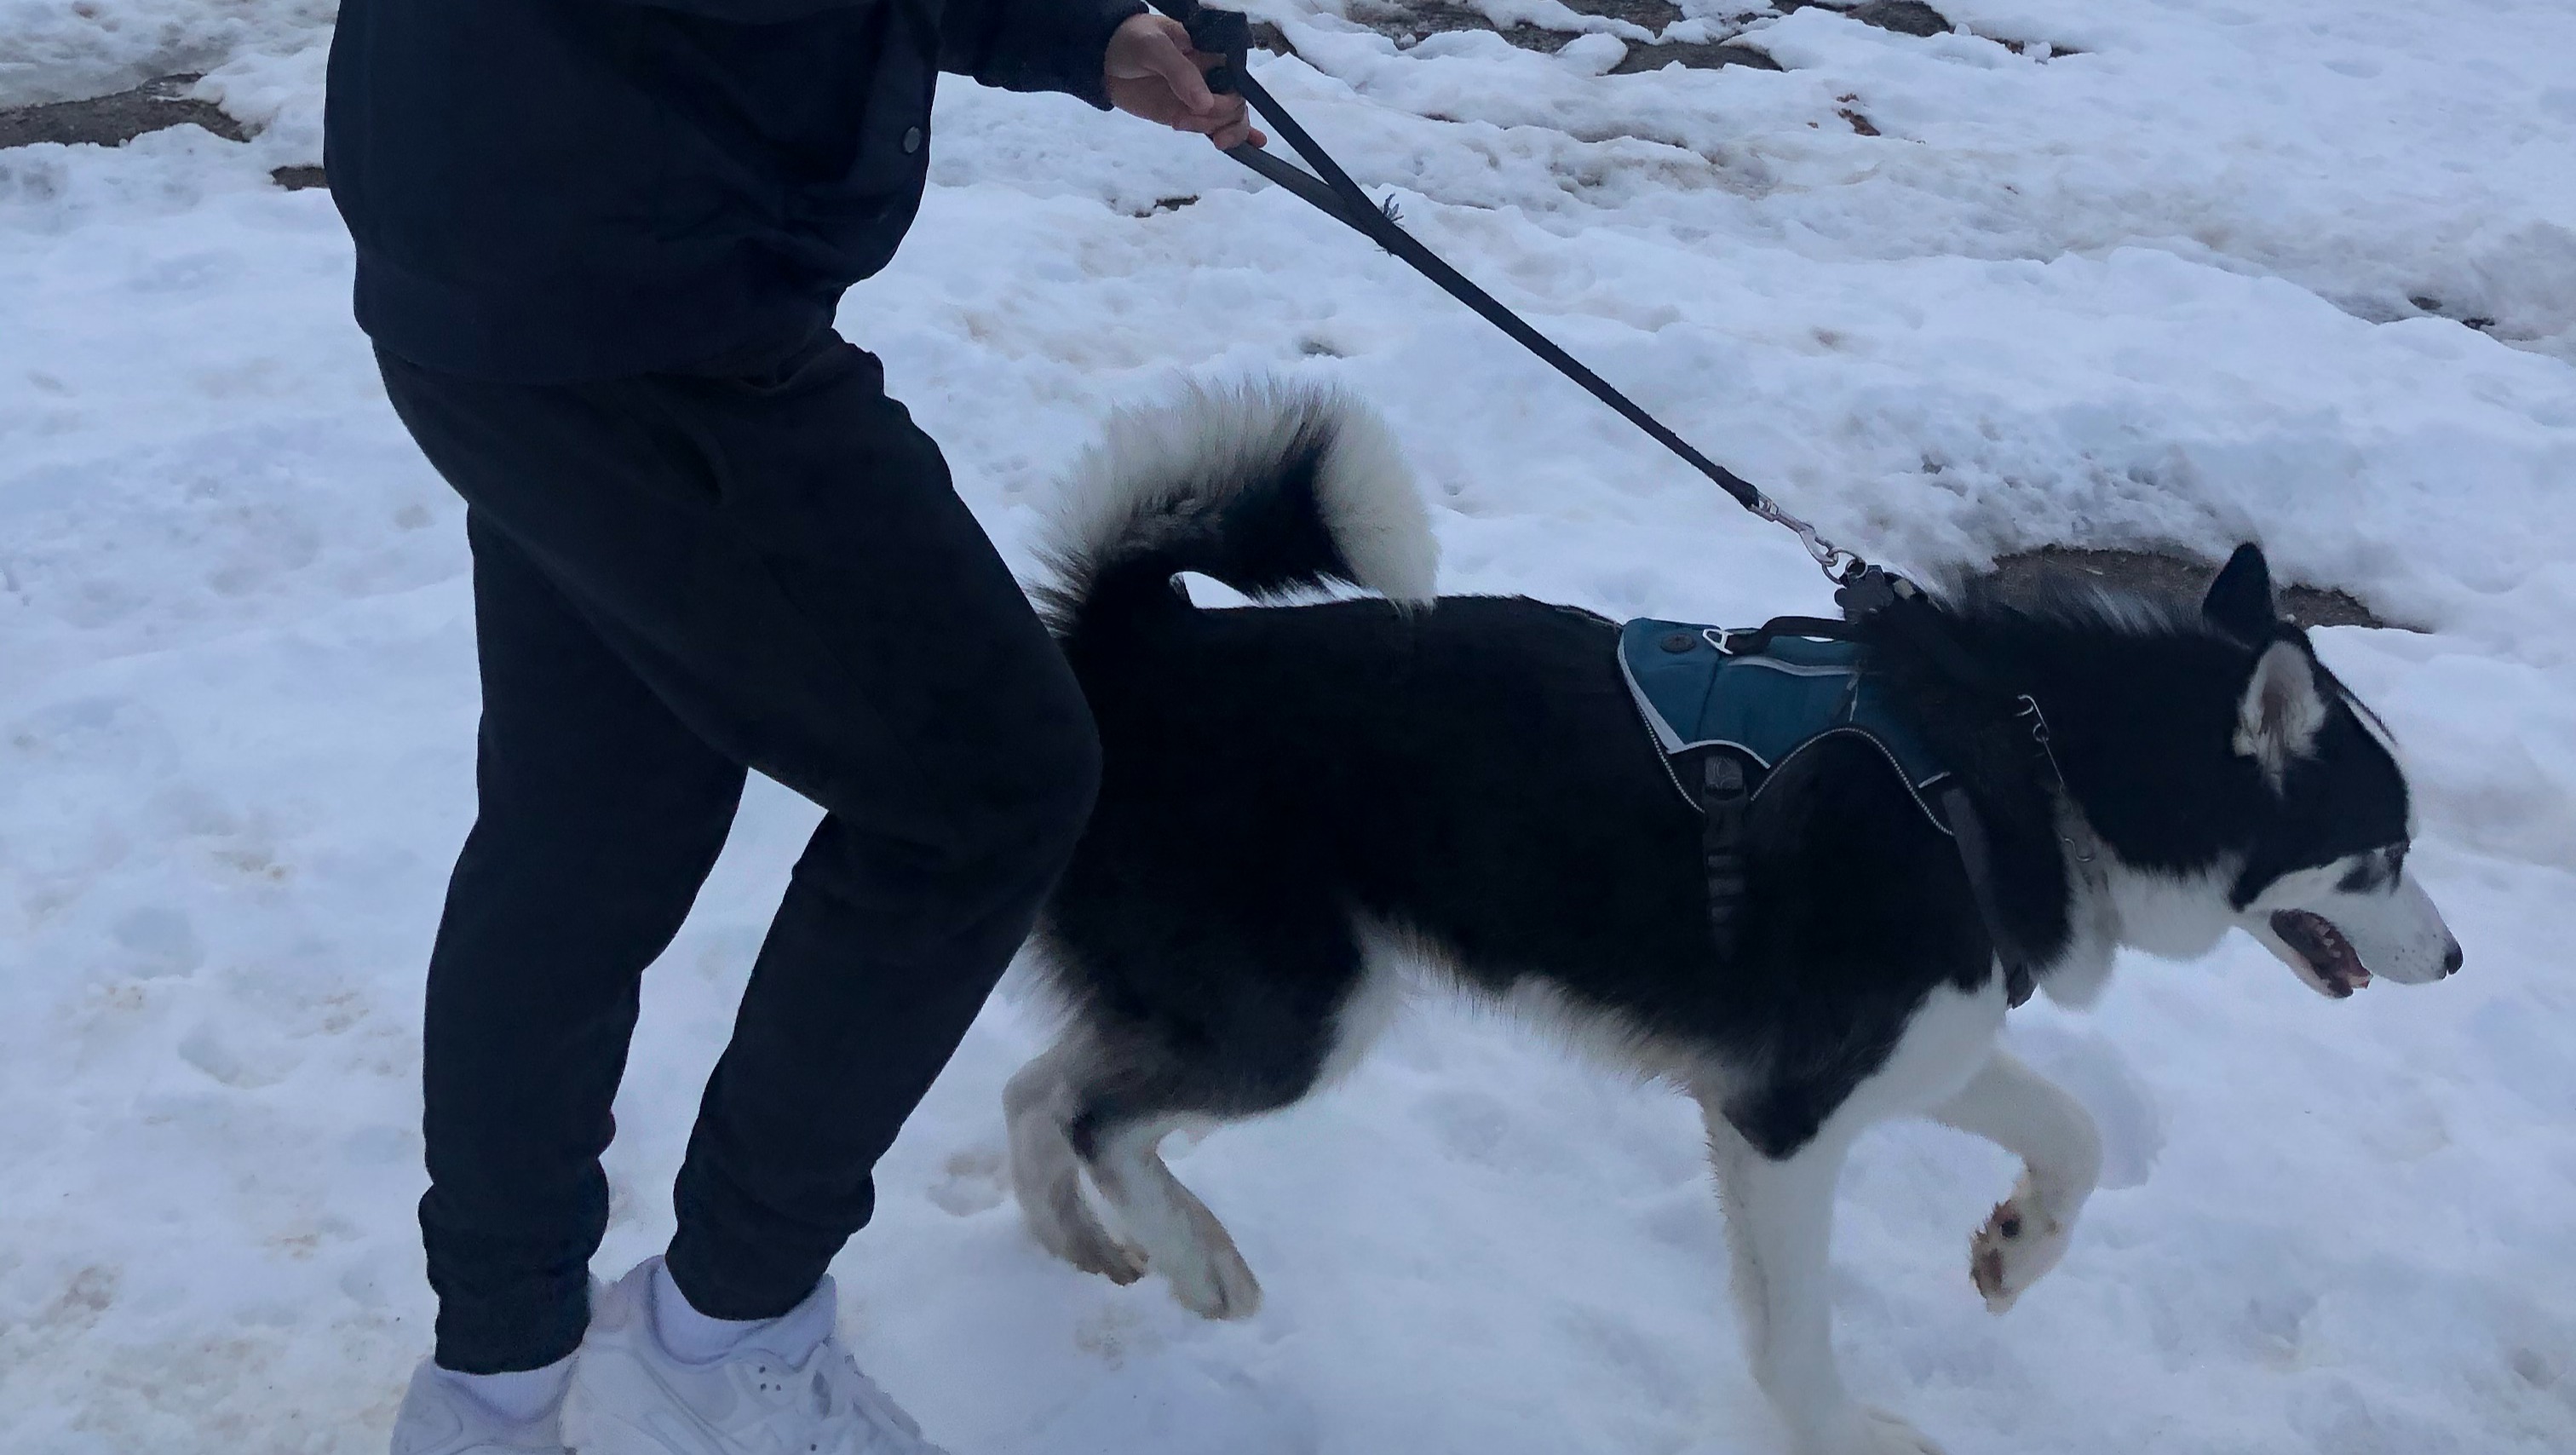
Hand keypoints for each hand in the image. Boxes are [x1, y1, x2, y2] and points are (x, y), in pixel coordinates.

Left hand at [1103, 13, 1265, 150]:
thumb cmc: (1129, 41)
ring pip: (1229, 118)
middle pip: (1235, 102)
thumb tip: (1206, 104)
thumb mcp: (1152, 48)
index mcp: (1208, 51)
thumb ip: (1179, 72)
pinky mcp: (1188, 115)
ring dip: (1219, 130)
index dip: (1230, 97)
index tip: (1208, 109)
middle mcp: (1210, 75)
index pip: (1235, 76)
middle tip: (1183, 120)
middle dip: (1216, 117)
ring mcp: (1200, 97)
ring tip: (1188, 129)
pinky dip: (1237, 136)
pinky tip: (1254, 146)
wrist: (1102, 59)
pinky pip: (1216, 126)